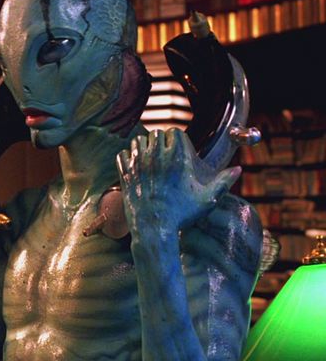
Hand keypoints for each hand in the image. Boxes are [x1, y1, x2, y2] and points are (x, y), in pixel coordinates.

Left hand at [115, 128, 240, 235]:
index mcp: (176, 158)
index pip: (174, 132)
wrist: (153, 228)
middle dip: (160, 140)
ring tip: (149, 157)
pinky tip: (135, 165)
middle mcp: (156, 157)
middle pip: (156, 133)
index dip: (176, 138)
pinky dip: (128, 156)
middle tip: (163, 153)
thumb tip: (238, 170)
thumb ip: (223, 182)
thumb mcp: (207, 199)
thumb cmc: (181, 215)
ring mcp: (138, 164)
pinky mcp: (125, 173)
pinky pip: (123, 153)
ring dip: (144, 146)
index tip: (177, 147)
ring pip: (138, 140)